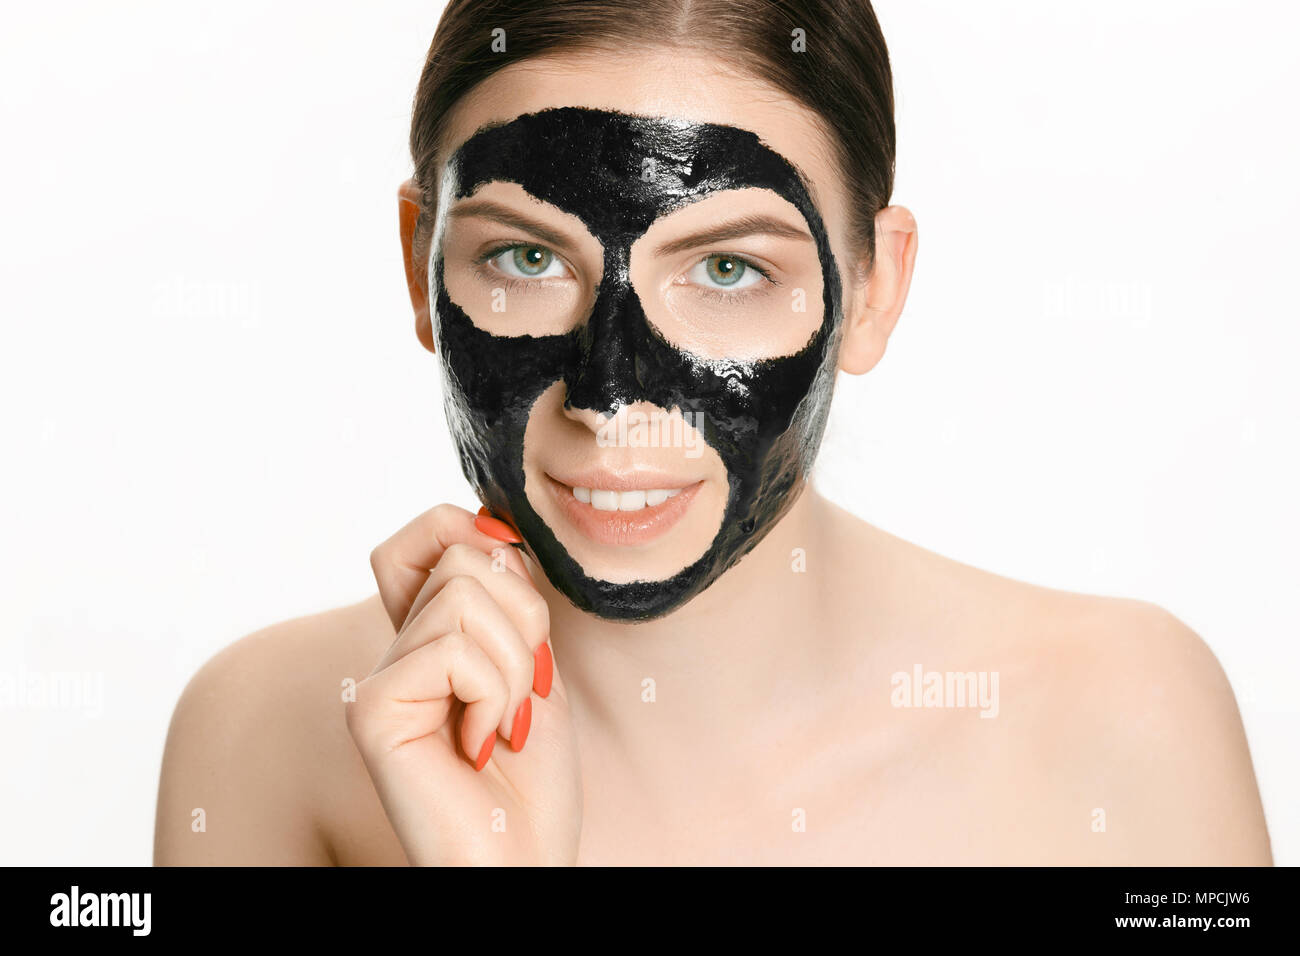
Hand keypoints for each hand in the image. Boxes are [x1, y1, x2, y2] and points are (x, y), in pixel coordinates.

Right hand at [346, 504, 582, 864]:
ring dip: (515, 666)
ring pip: (464, 596)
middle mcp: (397, 649)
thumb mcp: (534, 663)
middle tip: (526, 691)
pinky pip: (451, 651)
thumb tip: (487, 523)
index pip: (434, 530)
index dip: (481, 538)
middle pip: (463, 555)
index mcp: (432, 634)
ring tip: (504, 725)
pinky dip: (491, 695)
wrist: (525, 862)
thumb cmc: (534, 781)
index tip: (523, 607)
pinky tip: (479, 745)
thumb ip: (508, 596)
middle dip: (526, 619)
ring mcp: (379, 679)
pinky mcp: (372, 711)